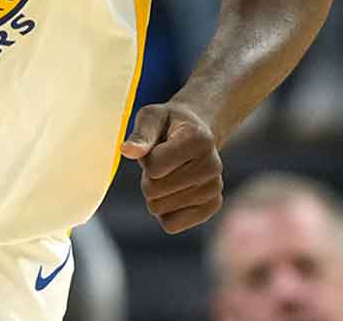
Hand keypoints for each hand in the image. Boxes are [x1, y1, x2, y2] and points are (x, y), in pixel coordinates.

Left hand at [119, 101, 223, 233]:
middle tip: (162, 163)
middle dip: (149, 178)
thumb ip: (141, 134)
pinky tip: (175, 191)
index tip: (158, 147)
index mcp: (199, 140)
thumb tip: (127, 151)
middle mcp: (213, 166)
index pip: (154, 168)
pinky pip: (171, 225)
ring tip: (170, 173)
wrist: (198, 133)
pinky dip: (165, 211)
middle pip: (154, 191)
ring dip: (156, 194)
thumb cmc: (169, 124)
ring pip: (160, 209)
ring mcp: (214, 189)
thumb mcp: (151, 117)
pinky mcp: (212, 207)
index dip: (146, 159)